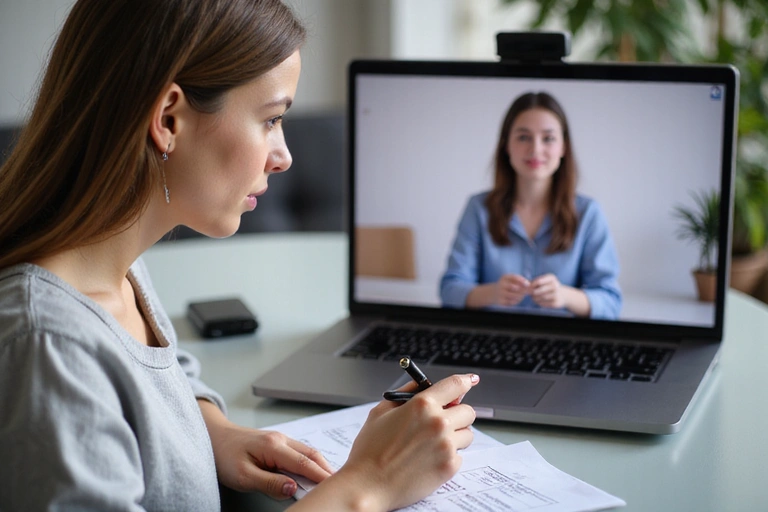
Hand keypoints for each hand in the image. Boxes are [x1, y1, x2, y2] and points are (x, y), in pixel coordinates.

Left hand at [198, 401, 333, 499]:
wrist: (213, 437)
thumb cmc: (224, 455)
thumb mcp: (243, 476)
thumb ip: (269, 482)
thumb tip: (293, 488)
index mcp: (274, 446)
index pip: (305, 464)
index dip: (321, 476)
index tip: (334, 487)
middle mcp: (281, 439)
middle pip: (312, 455)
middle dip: (327, 470)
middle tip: (340, 484)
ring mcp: (281, 439)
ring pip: (308, 452)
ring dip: (320, 466)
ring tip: (330, 481)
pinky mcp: (278, 443)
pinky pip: (300, 452)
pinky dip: (311, 462)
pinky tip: (314, 472)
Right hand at [336, 373, 479, 510]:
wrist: (368, 485)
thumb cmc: (370, 451)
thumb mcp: (380, 412)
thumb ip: (405, 394)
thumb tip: (422, 385)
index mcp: (422, 405)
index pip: (455, 385)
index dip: (465, 381)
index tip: (470, 380)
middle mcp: (438, 423)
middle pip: (468, 411)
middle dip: (457, 414)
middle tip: (443, 421)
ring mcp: (446, 446)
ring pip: (467, 434)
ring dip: (456, 436)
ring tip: (432, 444)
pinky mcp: (449, 467)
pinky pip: (460, 456)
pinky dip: (449, 456)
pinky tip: (428, 460)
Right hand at [494, 274, 529, 305]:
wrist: (493, 293)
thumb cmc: (506, 285)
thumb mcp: (511, 280)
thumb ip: (520, 281)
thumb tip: (529, 285)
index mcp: (504, 277)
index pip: (514, 277)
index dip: (523, 281)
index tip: (528, 284)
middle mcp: (501, 285)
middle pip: (516, 288)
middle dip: (523, 290)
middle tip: (527, 292)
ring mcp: (500, 293)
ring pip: (515, 296)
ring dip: (521, 296)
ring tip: (522, 295)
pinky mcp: (500, 301)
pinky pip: (512, 302)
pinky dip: (516, 301)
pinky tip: (516, 299)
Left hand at [530, 273, 564, 308]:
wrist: (562, 295)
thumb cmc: (548, 286)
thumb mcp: (543, 281)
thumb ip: (534, 282)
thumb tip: (525, 287)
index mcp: (552, 278)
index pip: (538, 281)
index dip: (531, 285)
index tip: (528, 288)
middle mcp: (555, 285)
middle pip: (538, 291)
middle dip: (532, 293)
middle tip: (530, 293)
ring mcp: (556, 294)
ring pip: (539, 298)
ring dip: (534, 298)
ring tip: (534, 297)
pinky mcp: (555, 303)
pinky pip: (543, 304)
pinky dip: (539, 302)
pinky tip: (539, 300)